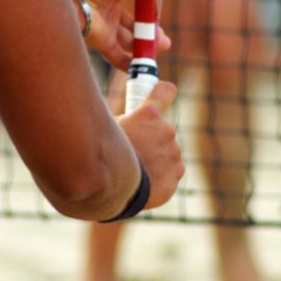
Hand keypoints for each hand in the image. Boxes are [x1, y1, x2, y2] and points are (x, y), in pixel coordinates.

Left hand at [69, 0, 181, 68]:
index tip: (161, 13)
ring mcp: (107, 29)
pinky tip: (143, 65)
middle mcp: (110, 14)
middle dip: (152, 34)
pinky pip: (118, 57)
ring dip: (146, 46)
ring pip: (130, 42)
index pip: (137, 5)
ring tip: (162, 46)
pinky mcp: (102, 43)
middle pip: (136, 27)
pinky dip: (131, 63)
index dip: (150, 11)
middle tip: (165, 39)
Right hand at [117, 81, 183, 209]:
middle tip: (135, 150)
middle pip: (162, 129)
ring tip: (137, 170)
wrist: (113, 189)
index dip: (163, 94)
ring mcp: (173, 152)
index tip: (162, 96)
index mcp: (149, 114)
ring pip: (167, 152)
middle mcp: (166, 129)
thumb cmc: (103, 157)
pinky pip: (171, 171)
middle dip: (152, 138)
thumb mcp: (107, 130)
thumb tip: (117, 118)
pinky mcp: (176, 173)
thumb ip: (122, 121)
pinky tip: (145, 182)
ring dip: (156, 158)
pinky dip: (161, 176)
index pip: (166, 91)